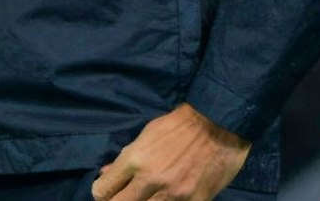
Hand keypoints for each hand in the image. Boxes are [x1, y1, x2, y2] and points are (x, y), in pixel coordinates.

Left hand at [92, 103, 250, 200]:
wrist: (218, 124)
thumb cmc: (178, 126)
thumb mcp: (145, 135)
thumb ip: (125, 158)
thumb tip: (105, 172)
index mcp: (135, 160)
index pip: (104, 189)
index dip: (101, 193)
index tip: (106, 193)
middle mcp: (152, 179)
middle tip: (122, 198)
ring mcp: (175, 194)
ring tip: (144, 197)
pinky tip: (167, 200)